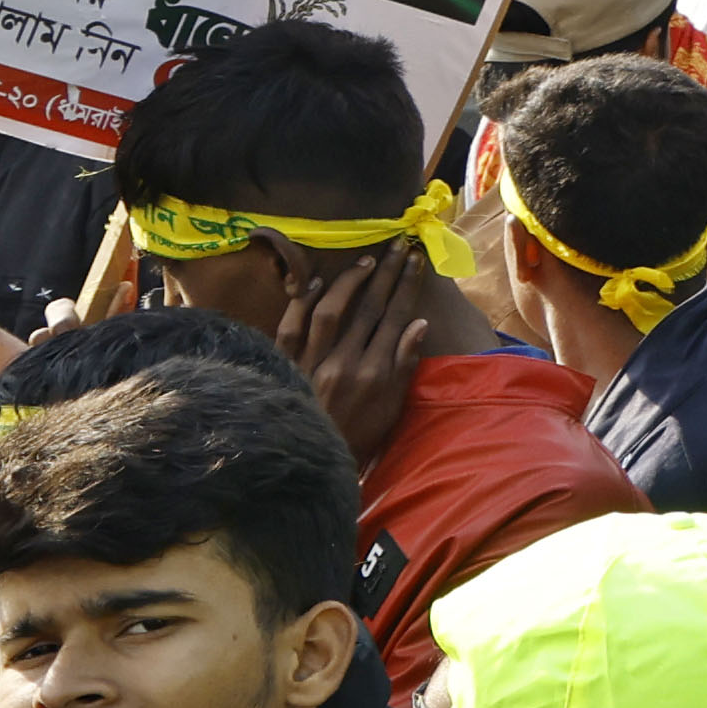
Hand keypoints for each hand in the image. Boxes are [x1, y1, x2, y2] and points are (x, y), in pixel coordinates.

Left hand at [266, 244, 426, 458]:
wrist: (314, 460)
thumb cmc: (361, 434)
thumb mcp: (393, 406)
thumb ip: (405, 364)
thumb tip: (419, 323)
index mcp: (375, 374)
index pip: (395, 318)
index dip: (407, 286)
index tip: (416, 260)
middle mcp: (345, 365)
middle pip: (368, 308)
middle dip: (385, 274)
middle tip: (396, 247)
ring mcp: (313, 364)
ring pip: (330, 311)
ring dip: (349, 282)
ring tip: (365, 262)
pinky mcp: (287, 365)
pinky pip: (292, 327)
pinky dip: (304, 302)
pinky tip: (319, 282)